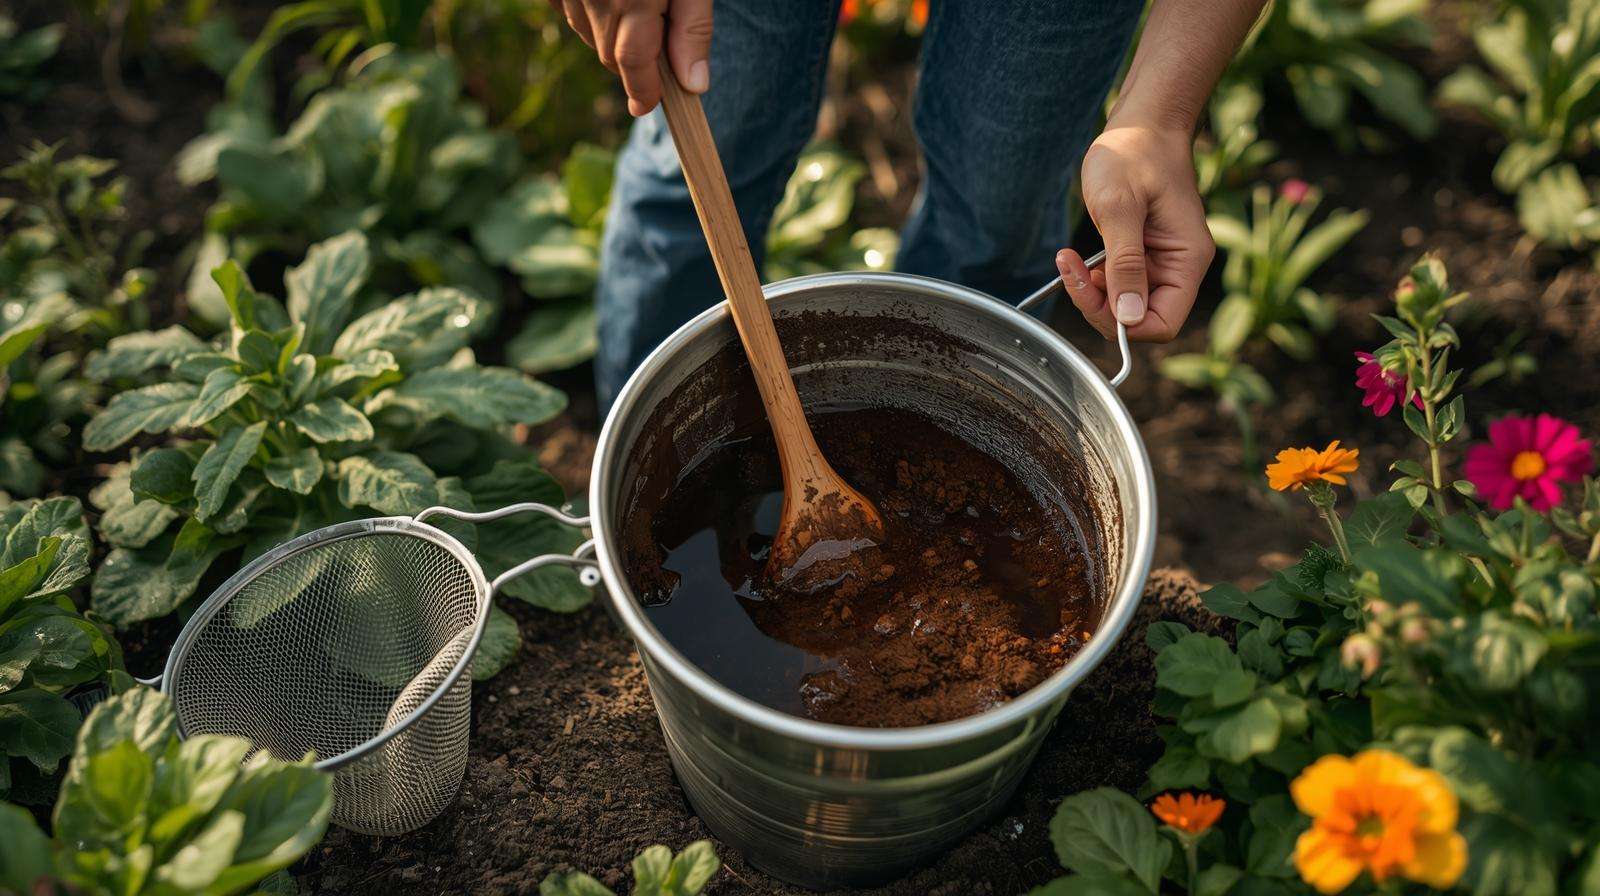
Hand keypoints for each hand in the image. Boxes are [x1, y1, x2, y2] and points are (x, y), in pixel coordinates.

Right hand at [548, 0, 712, 115]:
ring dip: (609, 34)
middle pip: (609, 53)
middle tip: (655, 38)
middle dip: (633, 61)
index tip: (646, 106)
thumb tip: (693, 86)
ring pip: (587, 33)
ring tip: (634, 5)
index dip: (643, 90)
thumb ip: (692, 30)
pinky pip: (567, 9)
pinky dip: (587, 13)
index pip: (633, 62)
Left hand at [1057, 121, 1213, 342]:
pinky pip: (1117, 285)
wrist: (1140, 124)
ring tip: (1069, 262)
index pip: (1164, 324)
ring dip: (1092, 293)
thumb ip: (1125, 264)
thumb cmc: (1134, 154)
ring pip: (1124, 305)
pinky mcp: (1141, 255)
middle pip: (1141, 318)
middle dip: (1101, 306)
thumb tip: (1129, 317)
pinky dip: (1093, 281)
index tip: (1092, 295)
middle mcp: (1178, 267)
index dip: (1126, 322)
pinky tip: (1076, 260)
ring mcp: (1159, 262)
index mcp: (1187, 260)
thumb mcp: (1120, 208)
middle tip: (1071, 274)